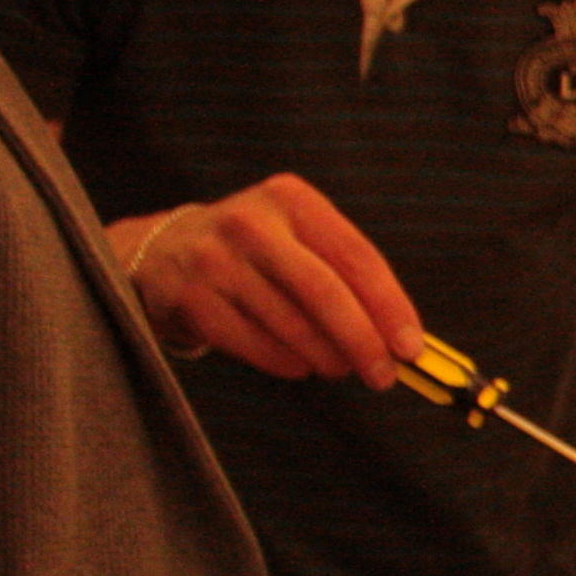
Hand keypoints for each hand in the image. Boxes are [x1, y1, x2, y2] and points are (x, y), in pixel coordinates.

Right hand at [119, 175, 421, 382]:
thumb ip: (348, 276)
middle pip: (324, 292)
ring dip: (328, 358)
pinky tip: (301, 363)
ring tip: (340, 367)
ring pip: (292, 325)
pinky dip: (289, 364)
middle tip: (384, 375)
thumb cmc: (257, 253)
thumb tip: (402, 339)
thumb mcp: (299, 237)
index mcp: (291, 199)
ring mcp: (215, 261)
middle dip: (363, 342)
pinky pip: (257, 346)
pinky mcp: (191, 299)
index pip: (357, 256)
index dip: (391, 307)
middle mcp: (251, 224)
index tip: (411, 347)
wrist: (164, 250)